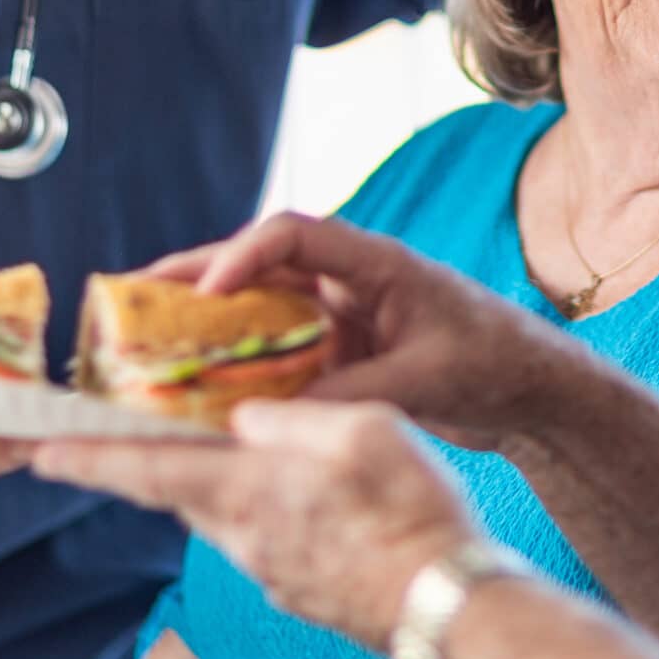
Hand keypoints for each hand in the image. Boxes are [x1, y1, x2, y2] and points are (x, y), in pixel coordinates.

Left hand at [32, 399, 479, 649]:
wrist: (448, 608)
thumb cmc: (413, 513)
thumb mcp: (363, 431)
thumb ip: (293, 418)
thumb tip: (245, 414)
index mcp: (250, 490)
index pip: (148, 469)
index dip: (92, 458)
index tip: (42, 451)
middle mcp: (245, 537)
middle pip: (175, 493)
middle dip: (143, 462)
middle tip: (117, 434)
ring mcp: (271, 571)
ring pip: (217, 516)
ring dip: (201, 484)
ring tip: (209, 450)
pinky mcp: (298, 591)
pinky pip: (256, 540)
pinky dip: (250, 509)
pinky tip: (284, 493)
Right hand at [140, 212, 593, 452]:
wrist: (531, 388)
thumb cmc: (492, 363)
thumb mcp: (422, 382)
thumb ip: (352, 396)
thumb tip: (274, 422)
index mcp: (373, 261)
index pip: (291, 236)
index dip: (241, 258)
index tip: (205, 294)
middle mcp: (347, 277)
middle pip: (256, 262)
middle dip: (193, 277)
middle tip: (127, 295)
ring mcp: (340, 310)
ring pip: (257, 304)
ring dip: (203, 318)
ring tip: (137, 334)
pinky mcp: (338, 346)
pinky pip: (273, 345)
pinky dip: (234, 361)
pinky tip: (192, 387)